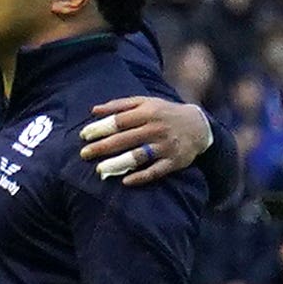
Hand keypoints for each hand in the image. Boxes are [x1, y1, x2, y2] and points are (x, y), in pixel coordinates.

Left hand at [85, 95, 208, 185]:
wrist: (198, 125)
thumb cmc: (163, 113)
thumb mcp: (144, 102)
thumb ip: (119, 105)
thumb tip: (93, 110)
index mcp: (148, 113)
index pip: (119, 121)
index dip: (100, 128)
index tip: (84, 136)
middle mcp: (157, 129)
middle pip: (125, 139)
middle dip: (103, 147)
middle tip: (84, 154)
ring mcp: (166, 146)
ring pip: (139, 156)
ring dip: (118, 163)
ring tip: (100, 169)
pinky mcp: (175, 162)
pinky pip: (156, 171)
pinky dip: (141, 177)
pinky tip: (125, 181)